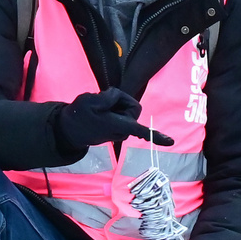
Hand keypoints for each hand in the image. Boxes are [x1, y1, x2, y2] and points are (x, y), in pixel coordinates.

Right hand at [54, 87, 171, 150]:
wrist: (69, 128)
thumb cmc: (79, 115)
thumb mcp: (91, 100)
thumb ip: (109, 96)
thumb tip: (119, 98)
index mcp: (119, 126)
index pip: (141, 130)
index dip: (156, 135)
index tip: (171, 142)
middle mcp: (122, 131)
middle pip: (133, 107)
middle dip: (120, 101)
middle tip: (102, 102)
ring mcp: (120, 131)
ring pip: (126, 109)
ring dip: (114, 105)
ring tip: (98, 108)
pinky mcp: (117, 129)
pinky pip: (120, 113)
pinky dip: (112, 108)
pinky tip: (99, 111)